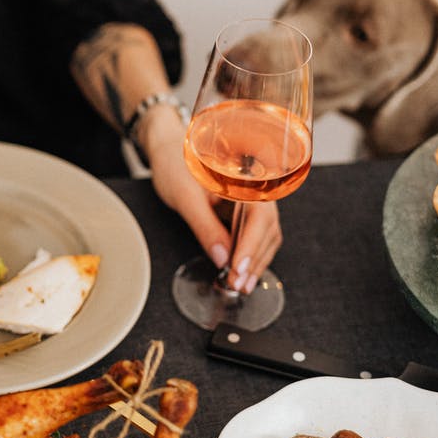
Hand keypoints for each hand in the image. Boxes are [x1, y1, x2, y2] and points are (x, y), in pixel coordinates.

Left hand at [142, 108, 281, 293]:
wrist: (169, 152)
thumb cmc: (176, 165)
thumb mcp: (185, 197)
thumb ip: (204, 227)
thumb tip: (220, 258)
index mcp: (246, 178)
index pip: (258, 217)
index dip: (250, 246)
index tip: (238, 268)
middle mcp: (255, 190)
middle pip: (267, 230)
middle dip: (253, 260)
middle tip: (238, 284)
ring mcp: (252, 202)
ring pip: (265, 236)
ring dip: (254, 263)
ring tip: (241, 285)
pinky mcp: (244, 213)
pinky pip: (254, 236)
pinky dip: (249, 256)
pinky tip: (241, 273)